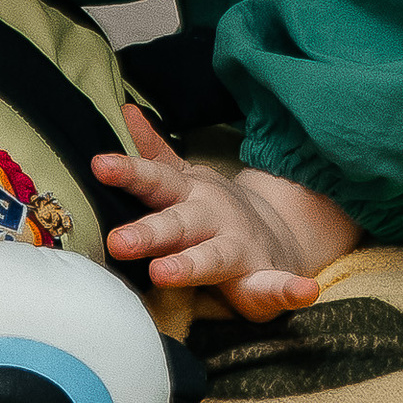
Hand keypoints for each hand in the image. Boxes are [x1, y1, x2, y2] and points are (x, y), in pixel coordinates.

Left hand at [94, 107, 360, 317]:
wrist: (276, 236)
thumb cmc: (211, 214)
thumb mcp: (183, 180)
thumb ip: (155, 153)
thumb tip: (126, 110)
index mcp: (189, 195)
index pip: (155, 180)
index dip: (128, 172)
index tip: (99, 165)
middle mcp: (213, 218)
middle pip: (177, 222)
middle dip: (148, 231)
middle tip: (116, 241)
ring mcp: (241, 247)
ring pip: (214, 256)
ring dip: (190, 264)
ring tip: (163, 274)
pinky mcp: (265, 279)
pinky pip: (278, 287)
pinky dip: (290, 289)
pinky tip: (304, 292)